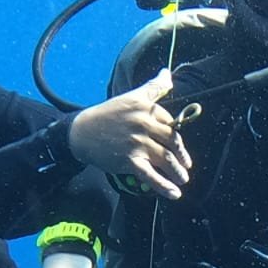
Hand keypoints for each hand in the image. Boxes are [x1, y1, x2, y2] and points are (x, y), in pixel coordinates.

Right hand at [67, 70, 191, 198]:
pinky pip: (151, 176)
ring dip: (178, 173)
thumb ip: (153, 87)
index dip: (177, 138)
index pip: (172, 124)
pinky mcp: (129, 160)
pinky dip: (164, 186)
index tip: (179, 147)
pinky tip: (174, 194)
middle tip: (186, 165)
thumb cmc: (109, 113)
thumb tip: (168, 73)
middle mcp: (144, 125)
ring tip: (183, 180)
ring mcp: (137, 144)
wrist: (82, 131)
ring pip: (166, 160)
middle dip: (182, 156)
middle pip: (172, 142)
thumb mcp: (132, 97)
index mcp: (147, 109)